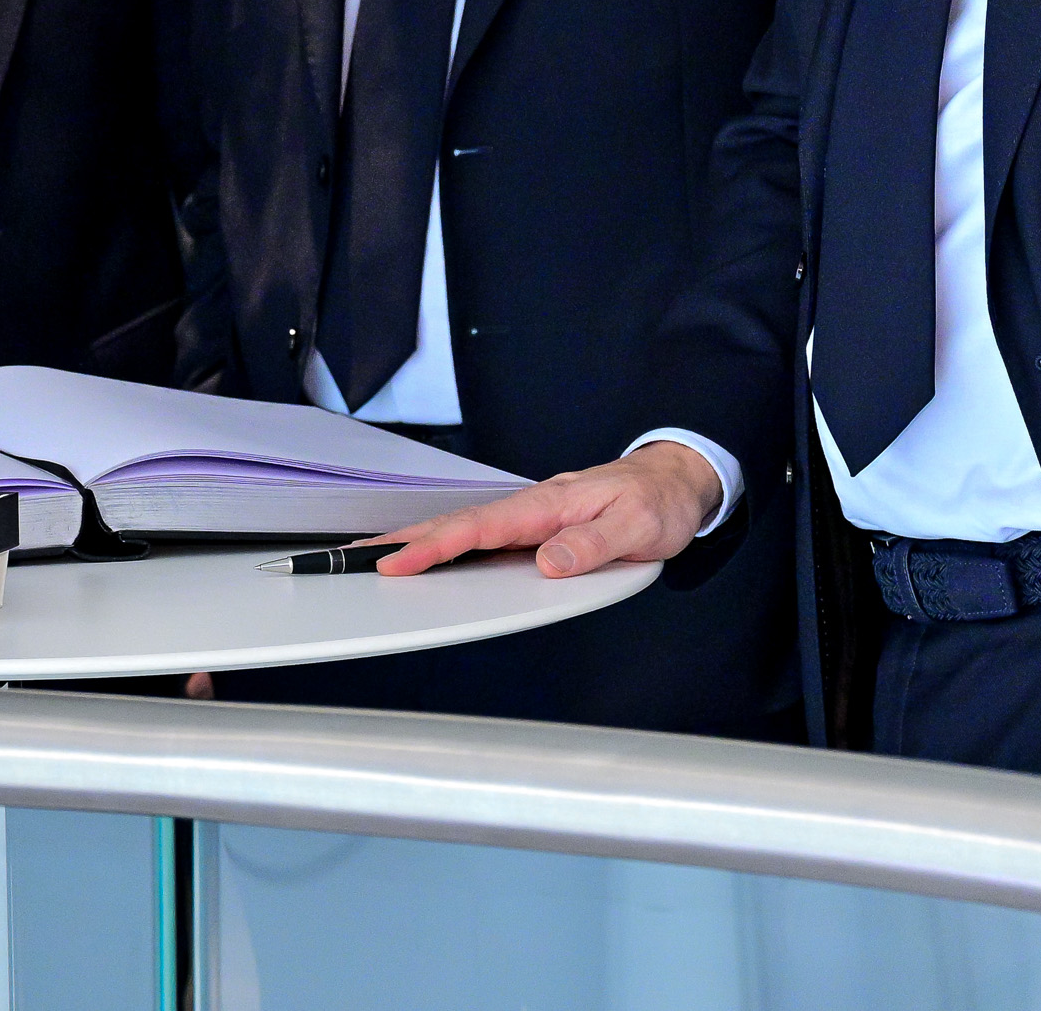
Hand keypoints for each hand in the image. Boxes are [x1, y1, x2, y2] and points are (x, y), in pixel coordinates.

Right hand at [373, 440, 724, 577]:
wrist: (677, 480)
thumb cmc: (658, 502)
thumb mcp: (637, 527)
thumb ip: (592, 545)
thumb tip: (547, 562)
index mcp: (549, 504)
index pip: (481, 527)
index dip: (436, 546)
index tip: (399, 562)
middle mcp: (535, 506)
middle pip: (459, 523)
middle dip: (409, 539)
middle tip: (363, 557)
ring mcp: (534, 515)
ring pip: (468, 527)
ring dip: (424, 540)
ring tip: (383, 556)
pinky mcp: (540, 525)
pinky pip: (487, 535)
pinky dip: (453, 543)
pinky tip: (437, 555)